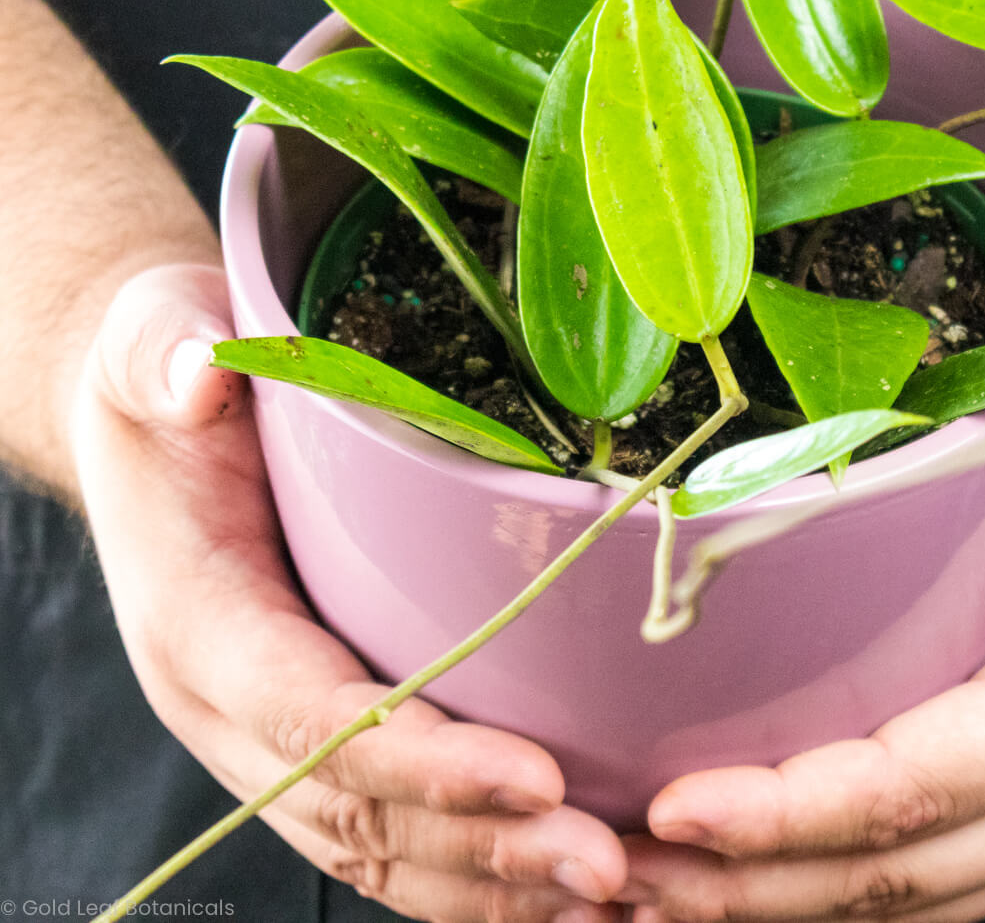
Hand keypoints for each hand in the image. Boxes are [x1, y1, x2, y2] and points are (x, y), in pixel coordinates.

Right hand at [74, 264, 625, 921]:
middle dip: (485, 848)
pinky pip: (387, 828)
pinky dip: (470, 866)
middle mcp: (231, 706)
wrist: (153, 431)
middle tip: (607, 866)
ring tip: (610, 892)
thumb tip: (204, 368)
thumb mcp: (153, 337)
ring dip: (492, 882)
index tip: (538, 775)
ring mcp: (270, 733)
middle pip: (360, 812)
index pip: (313, 716)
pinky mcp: (312, 733)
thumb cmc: (168, 384)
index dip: (423, 757)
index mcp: (200, 622)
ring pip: (378, 847)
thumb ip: (168, 351)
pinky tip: (554, 878)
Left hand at [617, 322, 984, 921]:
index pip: (925, 783)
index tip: (678, 806)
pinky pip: (924, 877)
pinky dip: (823, 888)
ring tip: (641, 891)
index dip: (797, 810)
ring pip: (902, 901)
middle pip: (893, 873)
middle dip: (746, 885)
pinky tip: (739, 876)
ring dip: (767, 905)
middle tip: (613, 872)